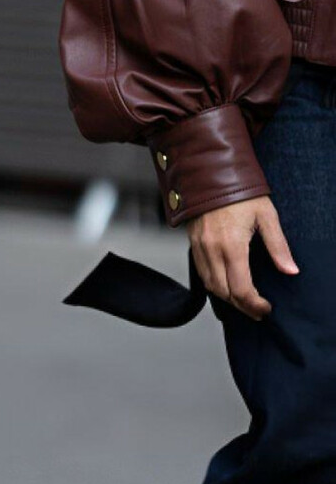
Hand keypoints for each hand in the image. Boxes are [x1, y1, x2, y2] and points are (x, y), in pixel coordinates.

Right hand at [187, 195, 298, 319]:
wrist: (210, 173)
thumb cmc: (240, 192)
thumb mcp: (266, 216)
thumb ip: (278, 246)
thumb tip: (290, 270)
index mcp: (232, 246)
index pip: (241, 289)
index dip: (254, 304)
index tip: (266, 308)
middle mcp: (212, 250)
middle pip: (224, 293)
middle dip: (242, 306)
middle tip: (258, 311)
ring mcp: (200, 247)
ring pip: (210, 285)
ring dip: (227, 298)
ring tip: (244, 302)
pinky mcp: (193, 243)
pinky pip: (201, 273)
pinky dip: (214, 285)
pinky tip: (226, 285)